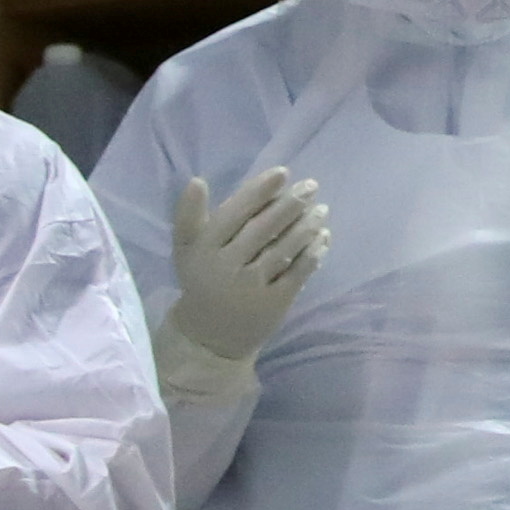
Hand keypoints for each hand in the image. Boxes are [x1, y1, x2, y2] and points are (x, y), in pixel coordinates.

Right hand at [160, 167, 331, 378]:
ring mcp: (252, 287)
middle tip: (311, 187)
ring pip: (285, 249)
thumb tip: (197, 181)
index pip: (235, 213)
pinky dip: (314, 253)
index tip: (283, 173)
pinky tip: (323, 238)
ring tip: (321, 210)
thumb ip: (189, 216)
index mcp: (203, 250)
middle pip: (264, 229)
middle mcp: (227, 267)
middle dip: (291, 204)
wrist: (209, 335)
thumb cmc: (202, 281)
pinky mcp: (274, 304)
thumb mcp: (187, 250)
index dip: (260, 191)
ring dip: (307, 226)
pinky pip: (298, 273)